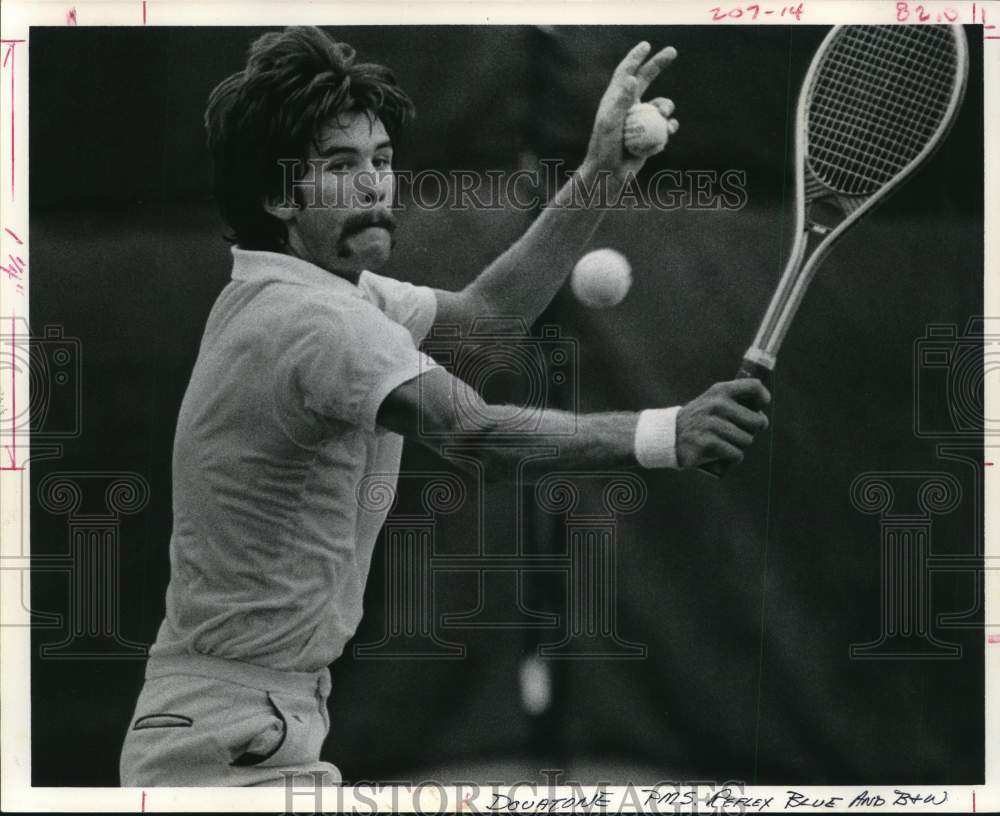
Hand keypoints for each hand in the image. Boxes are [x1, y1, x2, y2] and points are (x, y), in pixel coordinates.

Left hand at [585, 42, 679, 178]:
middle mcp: (629, 107)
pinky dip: (670, 128)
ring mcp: (640, 120)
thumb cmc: (605, 149)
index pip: (626, 72)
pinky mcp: (649, 134)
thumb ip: (622, 101)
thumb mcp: (611, 123)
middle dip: (659, 64)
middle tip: (673, 51)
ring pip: (660, 104)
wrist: (609, 173)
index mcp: (616, 100)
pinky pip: (666, 126)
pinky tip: (668, 132)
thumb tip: (634, 77)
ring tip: (664, 117)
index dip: (635, 57)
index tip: (647, 44)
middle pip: (647, 79)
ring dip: (666, 107)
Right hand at [675, 379, 770, 469]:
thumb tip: (762, 418)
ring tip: (725, 443)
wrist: (671, 436)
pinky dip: (733, 458)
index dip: (763, 398)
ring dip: (740, 446)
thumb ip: (736, 402)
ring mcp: (712, 424)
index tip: (759, 408)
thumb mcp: (714, 402)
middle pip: (757, 421)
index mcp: (720, 391)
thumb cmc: (701, 420)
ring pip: (747, 440)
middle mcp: (717, 404)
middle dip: (752, 430)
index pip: (754, 386)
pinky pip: (737, 454)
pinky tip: (722, 454)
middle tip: (739, 432)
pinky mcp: (708, 443)